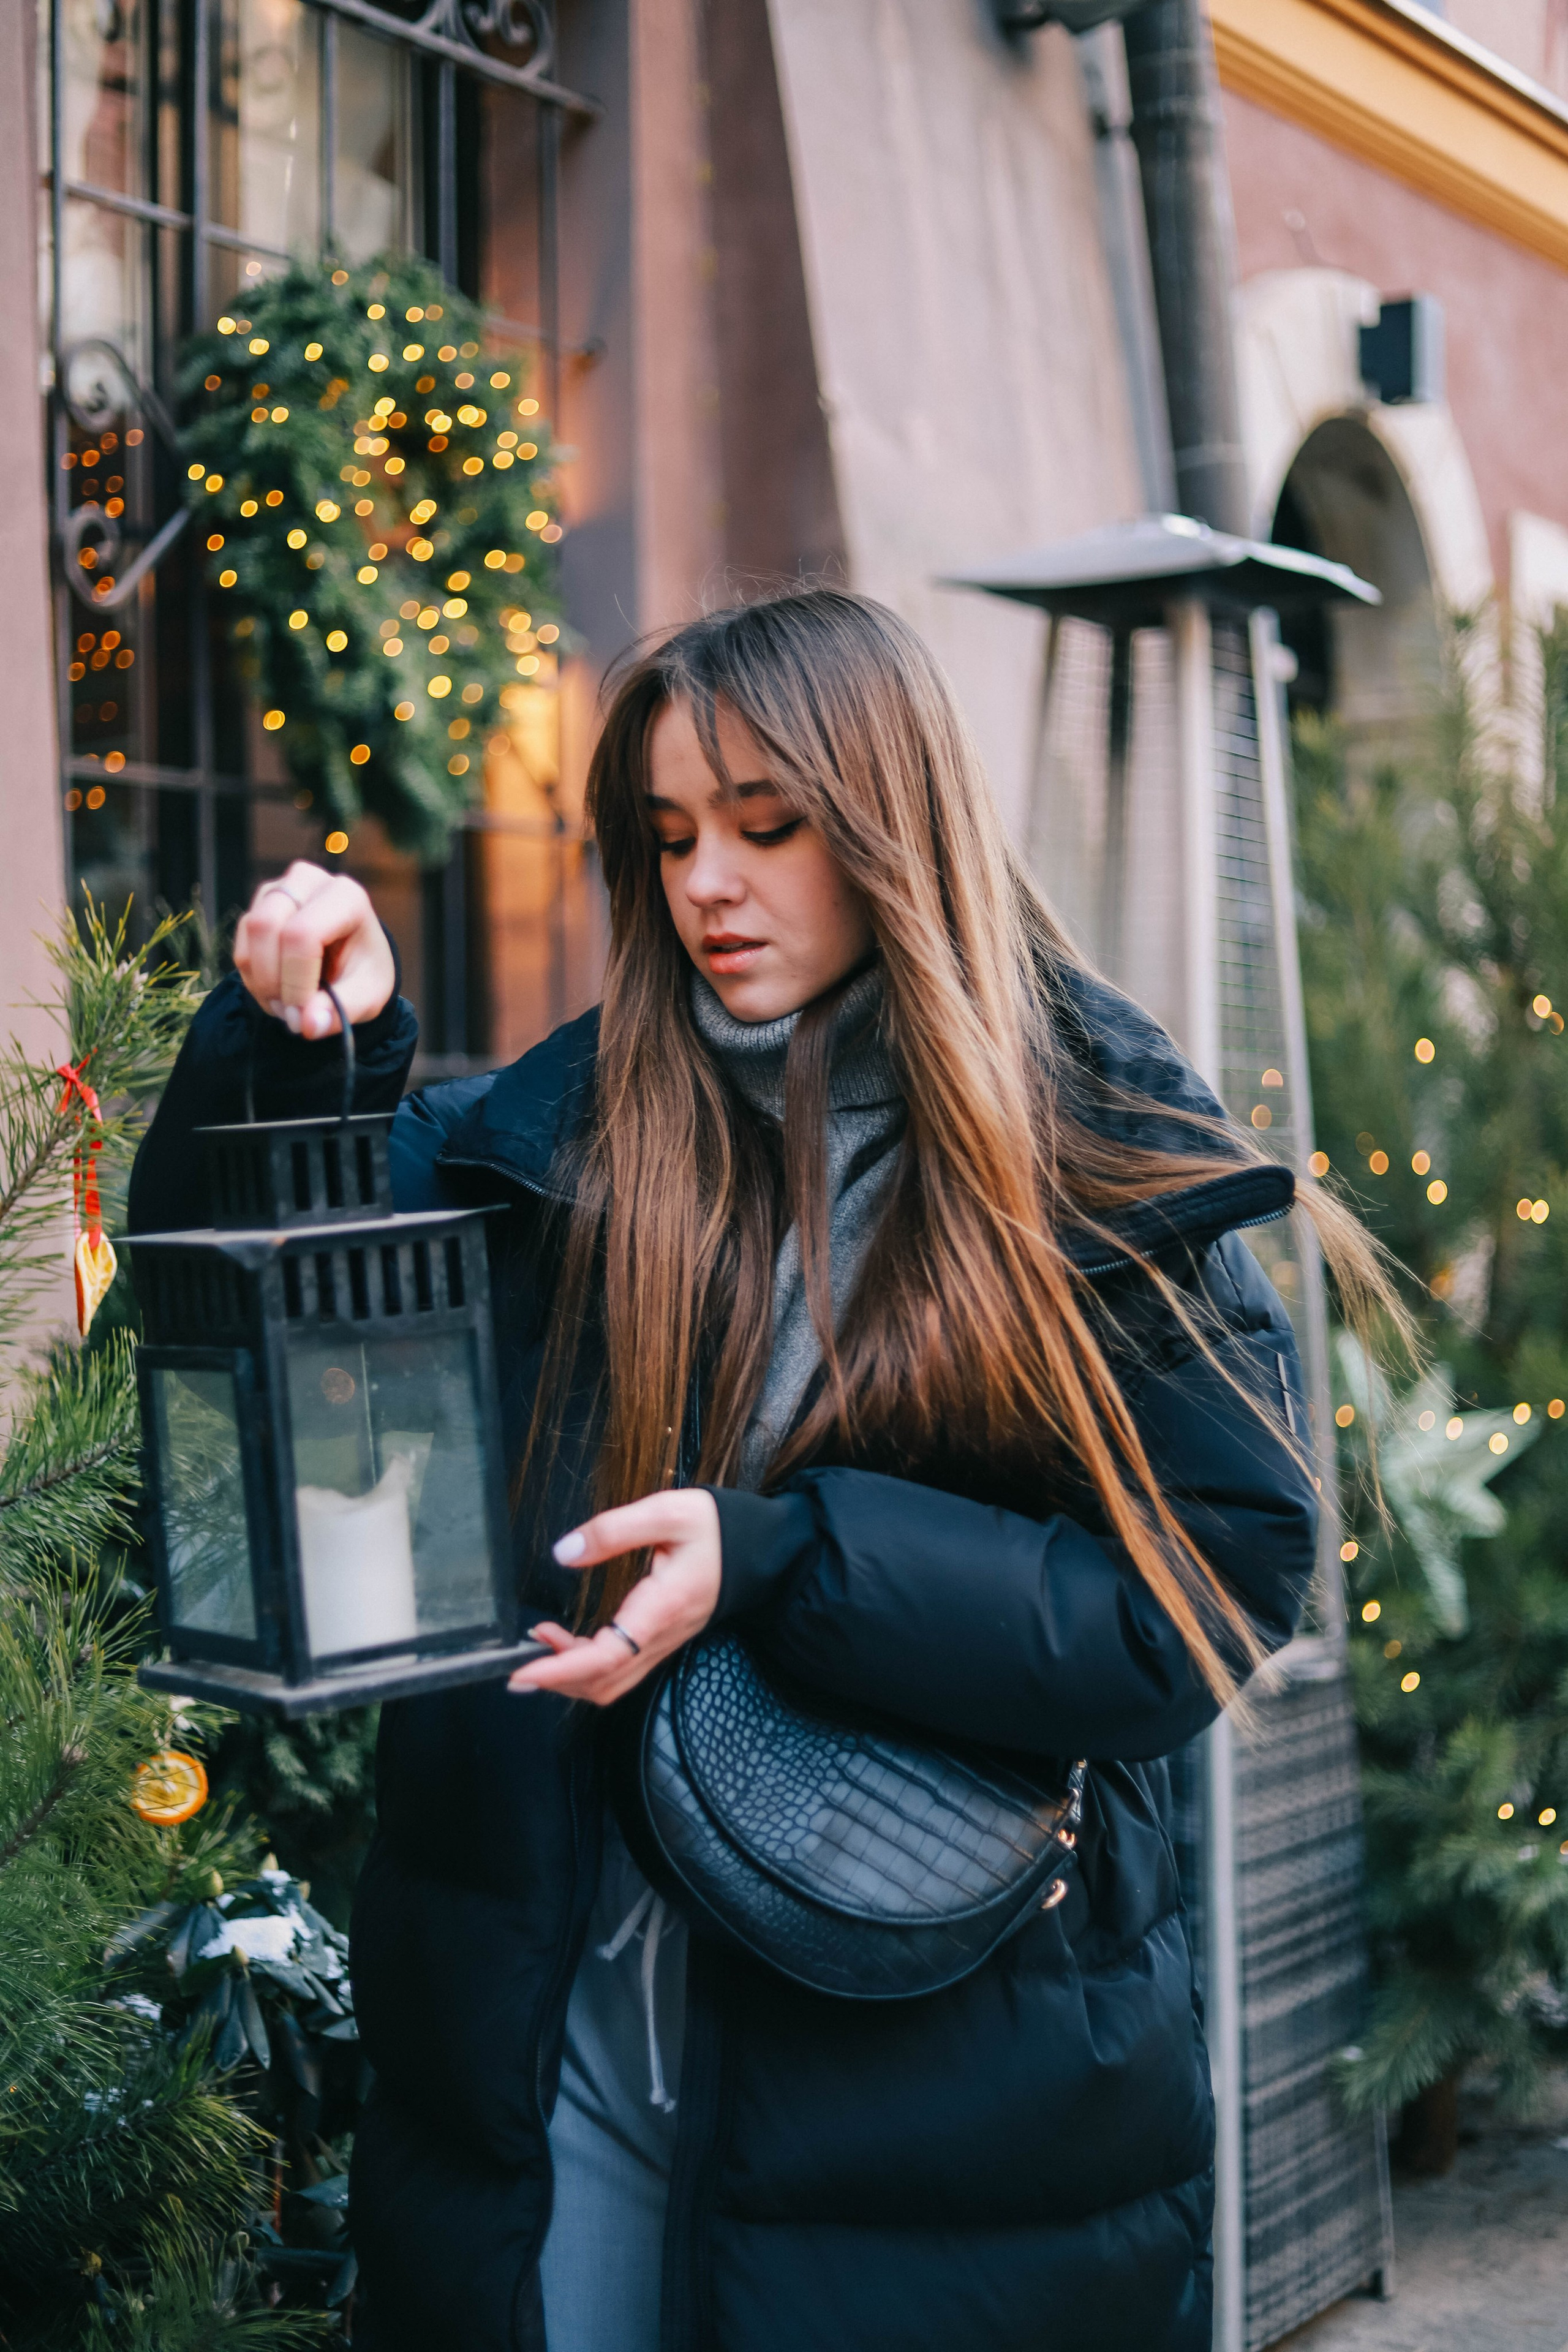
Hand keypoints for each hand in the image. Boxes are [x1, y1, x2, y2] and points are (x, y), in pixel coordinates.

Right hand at [233, 861, 395, 1039]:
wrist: (353, 961)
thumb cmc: (364, 973)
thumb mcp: (367, 998)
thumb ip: (340, 1012)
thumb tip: (307, 1024)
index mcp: (346, 895)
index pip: (303, 933)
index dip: (296, 980)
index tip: (304, 1015)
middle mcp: (309, 881)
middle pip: (266, 926)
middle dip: (272, 980)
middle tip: (292, 1014)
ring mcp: (279, 888)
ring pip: (249, 933)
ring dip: (261, 981)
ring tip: (288, 1005)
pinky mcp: (259, 905)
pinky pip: (241, 944)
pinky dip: (253, 978)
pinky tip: (277, 991)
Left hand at [509, 1489, 721, 1705]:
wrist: (759, 1550)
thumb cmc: (717, 1530)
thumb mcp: (667, 1512)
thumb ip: (613, 1530)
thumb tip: (565, 1551)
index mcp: (660, 1609)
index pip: (606, 1657)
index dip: (561, 1669)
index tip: (525, 1671)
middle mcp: (661, 1637)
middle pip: (603, 1683)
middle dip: (556, 1680)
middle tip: (517, 1662)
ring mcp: (661, 1644)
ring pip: (610, 1683)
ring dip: (570, 1676)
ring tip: (538, 1649)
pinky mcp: (659, 1641)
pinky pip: (619, 1669)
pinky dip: (587, 1667)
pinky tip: (566, 1644)